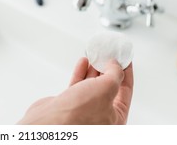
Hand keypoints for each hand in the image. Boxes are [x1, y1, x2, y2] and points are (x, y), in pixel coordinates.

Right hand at [18, 57, 133, 124]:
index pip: (126, 91)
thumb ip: (114, 74)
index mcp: (116, 119)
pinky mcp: (69, 105)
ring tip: (96, 55)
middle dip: (108, 69)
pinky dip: (81, 72)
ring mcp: (84, 110)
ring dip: (94, 68)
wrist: (49, 123)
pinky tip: (83, 62)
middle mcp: (101, 115)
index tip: (124, 59)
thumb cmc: (78, 116)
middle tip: (109, 54)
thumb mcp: (106, 89)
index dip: (126, 72)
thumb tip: (115, 65)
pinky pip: (79, 85)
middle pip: (109, 87)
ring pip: (92, 85)